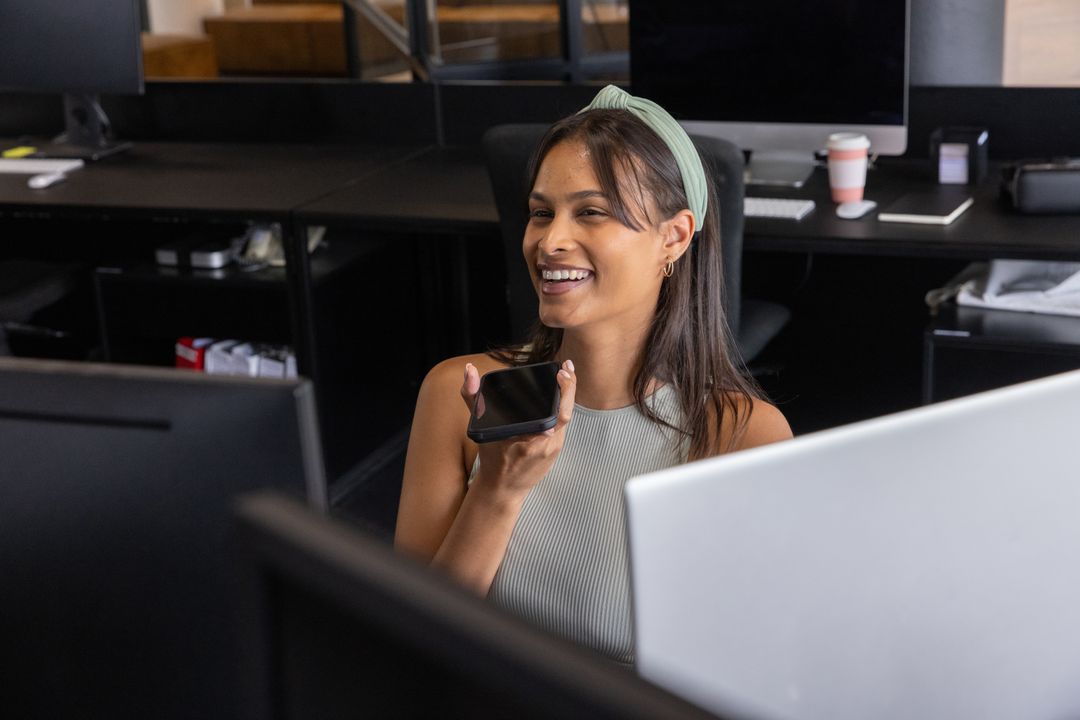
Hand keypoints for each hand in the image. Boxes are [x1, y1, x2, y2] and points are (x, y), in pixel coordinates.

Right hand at [461, 360, 575, 498]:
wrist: (502, 489)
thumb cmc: (490, 458)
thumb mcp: (480, 426)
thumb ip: (473, 397)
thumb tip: (469, 370)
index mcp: (527, 438)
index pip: (556, 412)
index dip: (565, 391)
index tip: (562, 372)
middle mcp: (544, 444)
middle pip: (566, 412)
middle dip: (570, 387)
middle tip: (567, 367)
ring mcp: (553, 449)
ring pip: (566, 417)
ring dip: (567, 396)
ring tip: (566, 374)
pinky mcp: (556, 451)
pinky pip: (562, 426)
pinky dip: (562, 408)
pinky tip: (562, 394)